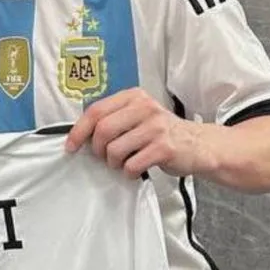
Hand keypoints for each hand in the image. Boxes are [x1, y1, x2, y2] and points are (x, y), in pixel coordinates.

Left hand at [65, 88, 201, 178]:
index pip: (96, 110)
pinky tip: (136, 169)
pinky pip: (132, 164)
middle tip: (104, 157)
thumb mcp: (138, 115)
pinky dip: (128, 172)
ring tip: (123, 162)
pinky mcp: (164, 148)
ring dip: (113, 162)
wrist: (198, 144)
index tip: (71, 145)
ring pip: (115, 150)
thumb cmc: (162, 132)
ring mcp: (156, 127)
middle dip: (98, 149)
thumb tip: (81, 134)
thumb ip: (114, 118)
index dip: (79, 130)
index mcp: (134, 97)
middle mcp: (145, 107)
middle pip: (102, 130)